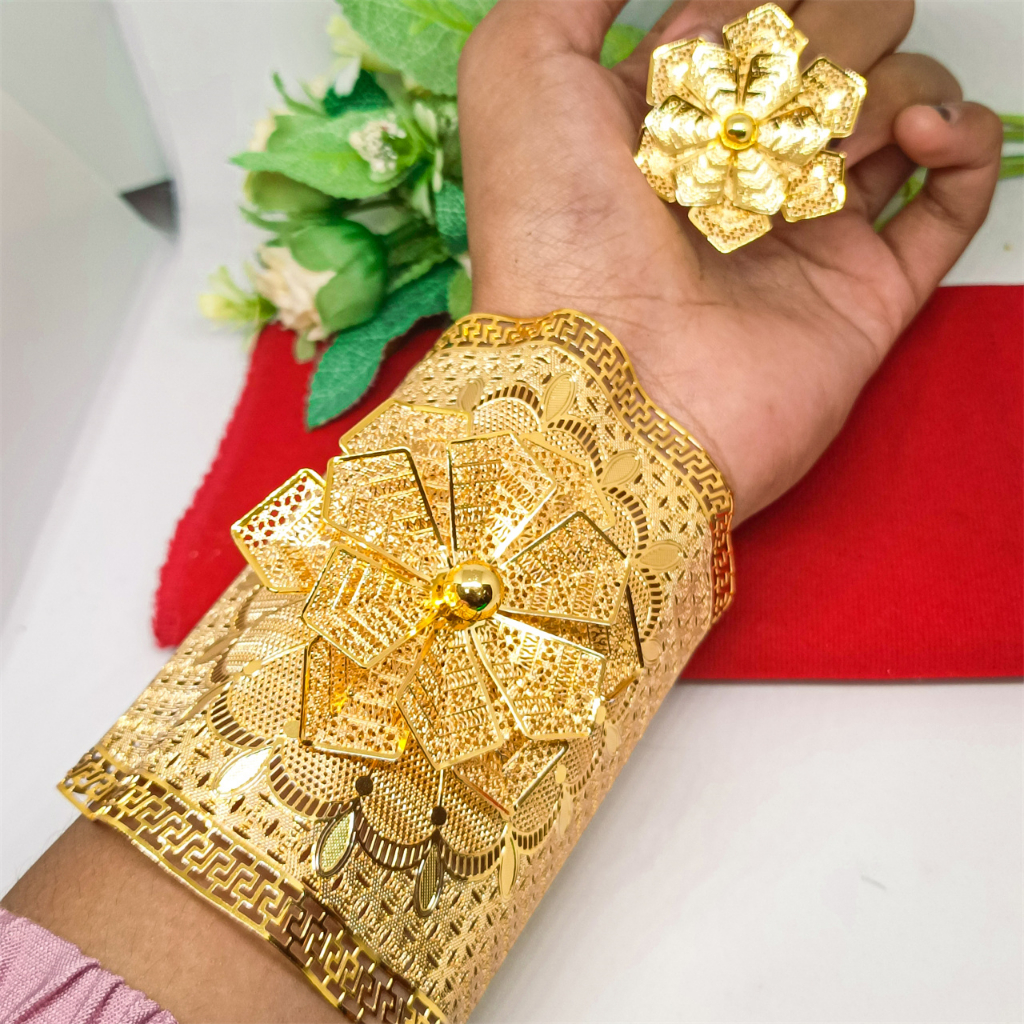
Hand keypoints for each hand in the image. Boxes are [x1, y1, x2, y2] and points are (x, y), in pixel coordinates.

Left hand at [459, 0, 1001, 520]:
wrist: (601, 384)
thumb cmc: (554, 232)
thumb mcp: (520, 72)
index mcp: (672, 122)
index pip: (751, 18)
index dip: (745, 12)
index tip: (717, 53)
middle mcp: (743, 173)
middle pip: (838, 47)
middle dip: (824, 34)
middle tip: (771, 100)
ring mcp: (808, 231)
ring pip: (902, 102)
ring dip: (887, 80)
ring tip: (829, 134)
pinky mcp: (864, 290)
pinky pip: (954, 198)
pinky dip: (968, 140)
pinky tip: (925, 134)